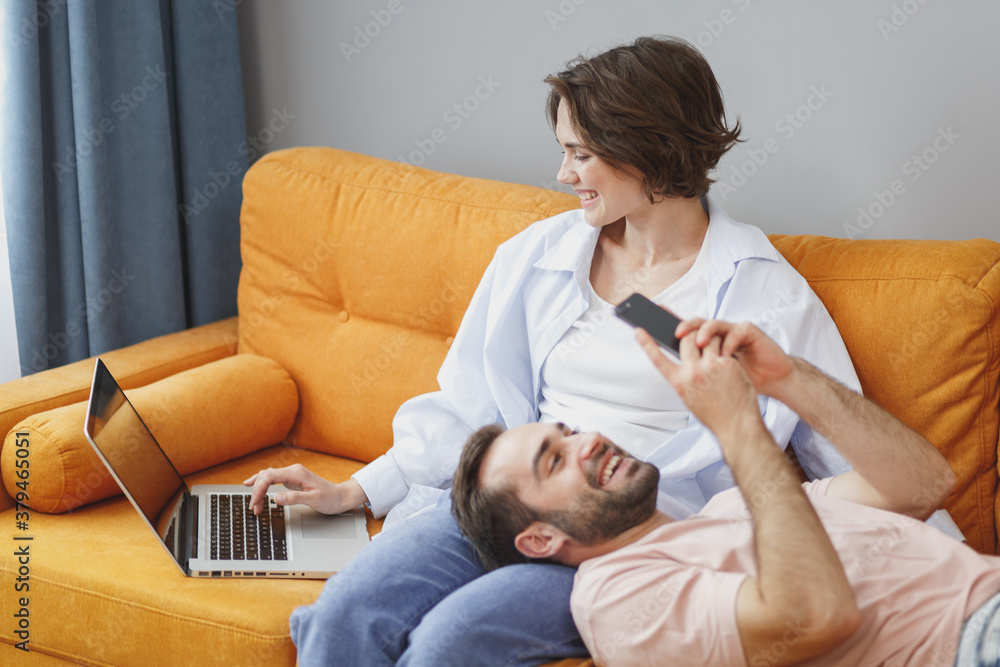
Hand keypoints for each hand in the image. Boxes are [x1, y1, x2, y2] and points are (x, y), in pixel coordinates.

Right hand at [242, 464, 366, 514]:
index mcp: (297, 473)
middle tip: (253, 508)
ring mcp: (292, 474)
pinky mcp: (292, 479)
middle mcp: (293, 471)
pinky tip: (253, 485)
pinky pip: (272, 479)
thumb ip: (294, 498)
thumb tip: (276, 498)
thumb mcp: (313, 500)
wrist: (340, 497)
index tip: (255, 502)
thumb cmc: (330, 498)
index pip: (270, 477)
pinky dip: (262, 484)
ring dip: (258, 489)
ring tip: (253, 504)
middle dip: (256, 491)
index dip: (259, 489)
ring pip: (268, 476)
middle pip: (266, 475)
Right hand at [637, 328, 761, 440]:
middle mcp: (693, 373)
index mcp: (679, 383)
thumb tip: (686, 360)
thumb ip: (685, 378)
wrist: (737, 425)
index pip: (658, 358)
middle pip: (687, 338)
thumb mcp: (690, 398)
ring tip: (717, 351)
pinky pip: (725, 348)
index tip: (638, 331)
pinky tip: (731, 365)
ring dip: (712, 340)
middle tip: (698, 337)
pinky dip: (728, 351)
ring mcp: (711, 367)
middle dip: (692, 334)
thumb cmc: (714, 415)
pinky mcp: (728, 364)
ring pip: (709, 338)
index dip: (646, 343)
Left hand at [675, 319, 794, 397]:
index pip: (684, 331)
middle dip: (684, 327)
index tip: (650, 321)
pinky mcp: (749, 331)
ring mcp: (732, 330)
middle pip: (696, 324)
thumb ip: (699, 369)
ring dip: (705, 332)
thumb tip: (674, 370)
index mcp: (707, 343)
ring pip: (714, 323)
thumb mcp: (715, 376)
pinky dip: (730, 343)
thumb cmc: (743, 378)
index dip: (669, 324)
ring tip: (700, 343)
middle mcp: (717, 334)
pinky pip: (736, 331)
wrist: (772, 379)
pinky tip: (726, 354)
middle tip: (676, 334)